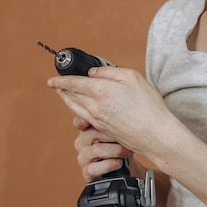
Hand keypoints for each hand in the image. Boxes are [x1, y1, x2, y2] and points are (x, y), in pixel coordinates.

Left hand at [47, 66, 172, 159]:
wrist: (155, 135)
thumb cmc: (148, 105)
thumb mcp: (132, 78)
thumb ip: (110, 72)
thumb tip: (93, 73)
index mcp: (100, 91)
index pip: (74, 83)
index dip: (61, 80)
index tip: (52, 79)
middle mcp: (94, 107)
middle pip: (71, 96)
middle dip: (62, 89)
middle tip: (56, 84)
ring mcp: (97, 120)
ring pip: (75, 108)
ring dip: (67, 100)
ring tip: (63, 94)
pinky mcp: (102, 129)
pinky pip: (83, 117)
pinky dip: (76, 110)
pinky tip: (79, 107)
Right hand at [75, 125, 132, 181]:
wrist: (125, 169)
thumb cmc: (120, 147)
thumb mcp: (117, 134)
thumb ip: (114, 126)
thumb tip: (123, 119)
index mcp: (86, 130)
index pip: (79, 121)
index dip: (84, 120)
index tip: (98, 120)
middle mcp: (81, 142)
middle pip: (93, 133)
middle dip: (113, 136)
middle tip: (127, 139)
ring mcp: (82, 157)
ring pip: (96, 150)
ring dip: (116, 150)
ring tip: (126, 152)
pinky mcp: (86, 172)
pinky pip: (94, 168)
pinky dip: (110, 165)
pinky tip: (119, 163)